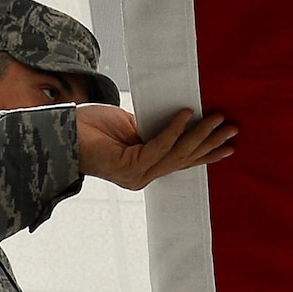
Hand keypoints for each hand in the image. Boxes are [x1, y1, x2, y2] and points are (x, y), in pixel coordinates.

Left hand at [75, 104, 235, 190]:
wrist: (60, 132)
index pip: (182, 162)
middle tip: (233, 128)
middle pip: (184, 159)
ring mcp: (135, 174)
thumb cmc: (90, 127)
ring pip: (176, 154)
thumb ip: (152, 130)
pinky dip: (173, 129)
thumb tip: (180, 118)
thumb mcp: (129, 126)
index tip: (230, 146)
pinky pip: (158, 146)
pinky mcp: (128, 165)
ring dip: (199, 133)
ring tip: (217, 117)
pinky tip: (186, 114)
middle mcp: (142, 177)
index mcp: (144, 169)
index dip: (207, 154)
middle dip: (211, 143)